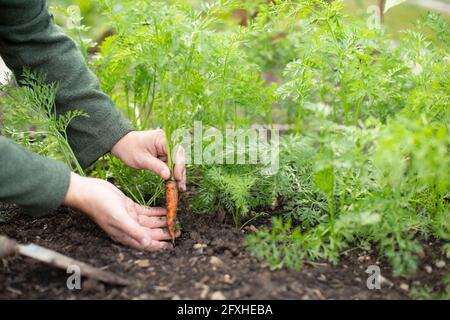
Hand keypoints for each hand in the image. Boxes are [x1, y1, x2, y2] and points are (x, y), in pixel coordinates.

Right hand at [64, 173, 179, 249]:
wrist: (88, 191)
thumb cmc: (100, 206)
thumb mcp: (119, 219)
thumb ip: (134, 231)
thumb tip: (147, 243)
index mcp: (125, 234)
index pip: (146, 243)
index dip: (159, 244)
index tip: (171, 244)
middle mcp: (128, 227)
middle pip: (150, 232)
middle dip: (164, 232)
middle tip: (178, 230)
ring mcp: (129, 217)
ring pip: (149, 222)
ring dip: (162, 221)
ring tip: (175, 220)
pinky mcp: (129, 207)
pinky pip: (146, 212)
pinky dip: (155, 211)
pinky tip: (165, 210)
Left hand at [111, 130, 185, 190]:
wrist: (121, 144)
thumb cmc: (129, 149)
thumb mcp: (141, 159)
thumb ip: (156, 167)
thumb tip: (168, 176)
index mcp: (162, 139)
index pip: (177, 151)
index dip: (179, 165)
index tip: (177, 177)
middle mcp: (167, 142)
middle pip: (179, 158)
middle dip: (180, 172)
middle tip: (181, 187)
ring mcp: (166, 149)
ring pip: (176, 163)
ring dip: (178, 175)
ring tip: (179, 188)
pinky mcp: (163, 154)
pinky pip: (171, 165)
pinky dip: (172, 174)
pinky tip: (173, 184)